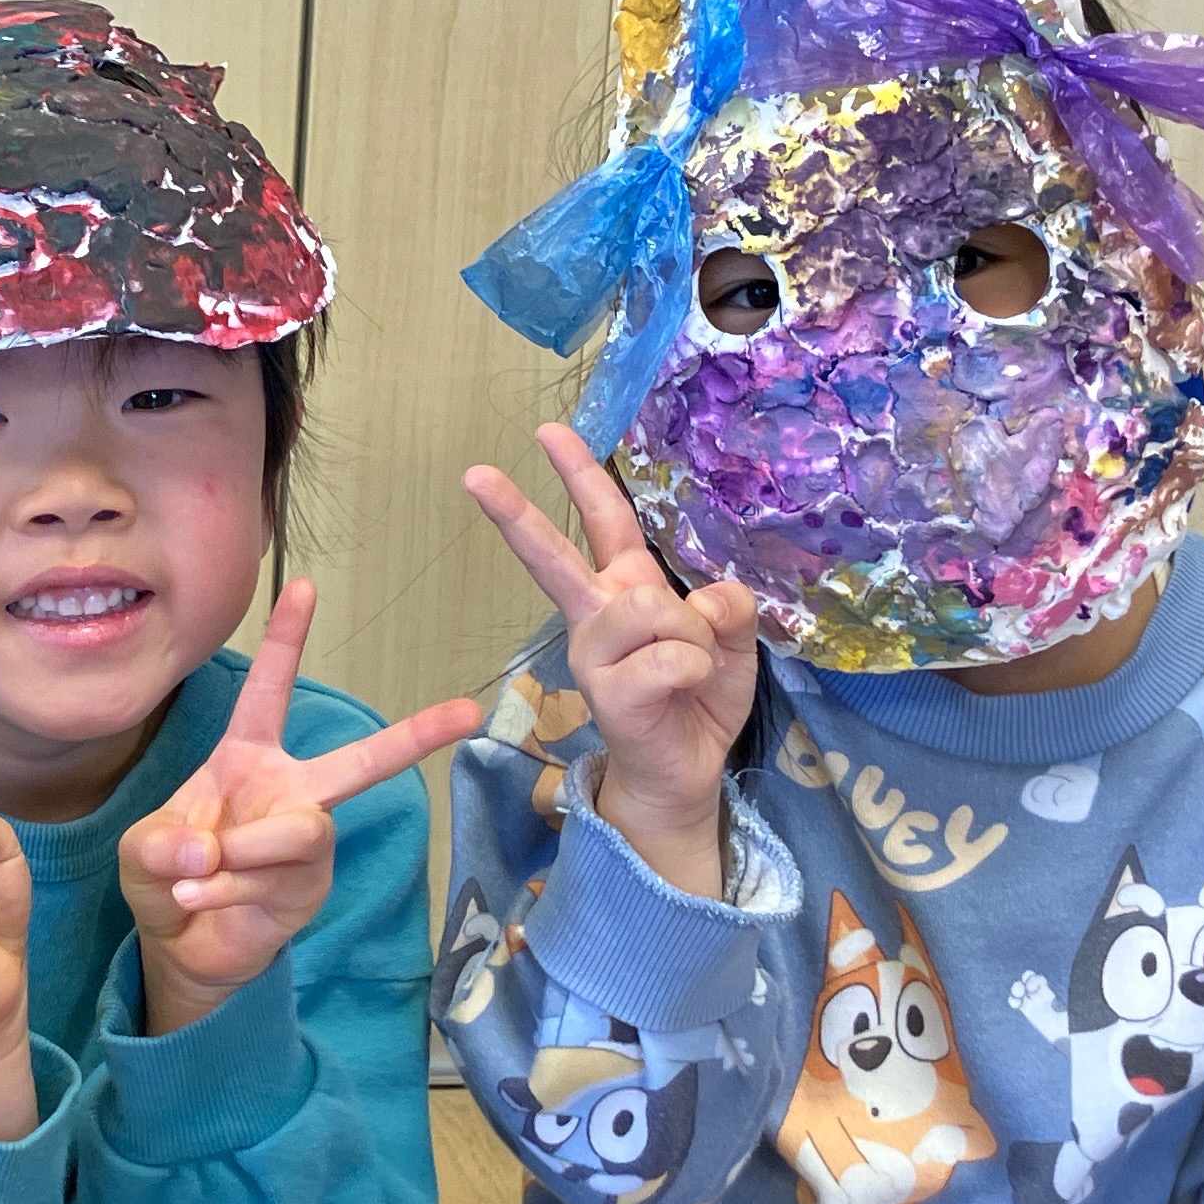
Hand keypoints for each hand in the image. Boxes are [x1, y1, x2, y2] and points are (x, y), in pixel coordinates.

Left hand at [118, 580, 483, 1035]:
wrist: (183, 946)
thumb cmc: (169, 876)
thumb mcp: (143, 850)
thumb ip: (163, 842)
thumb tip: (211, 847)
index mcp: (248, 761)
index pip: (269, 692)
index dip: (285, 640)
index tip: (305, 586)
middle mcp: (291, 793)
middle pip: (361, 761)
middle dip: (416, 735)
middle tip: (468, 712)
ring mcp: (308, 842)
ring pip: (297, 831)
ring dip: (239, 854)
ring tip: (196, 878)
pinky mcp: (311, 889)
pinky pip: (272, 880)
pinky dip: (221, 892)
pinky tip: (195, 900)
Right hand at [463, 423, 757, 895]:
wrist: (683, 771)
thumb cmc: (698, 699)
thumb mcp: (731, 640)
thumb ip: (728, 607)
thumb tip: (707, 601)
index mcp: (624, 590)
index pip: (603, 521)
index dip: (579, 473)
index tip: (546, 431)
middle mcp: (597, 616)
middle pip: (556, 556)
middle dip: (515, 514)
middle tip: (473, 474)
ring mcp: (595, 655)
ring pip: (651, 606)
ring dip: (694, 635)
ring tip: (692, 667)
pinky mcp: (608, 693)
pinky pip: (671, 657)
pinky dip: (697, 670)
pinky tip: (684, 693)